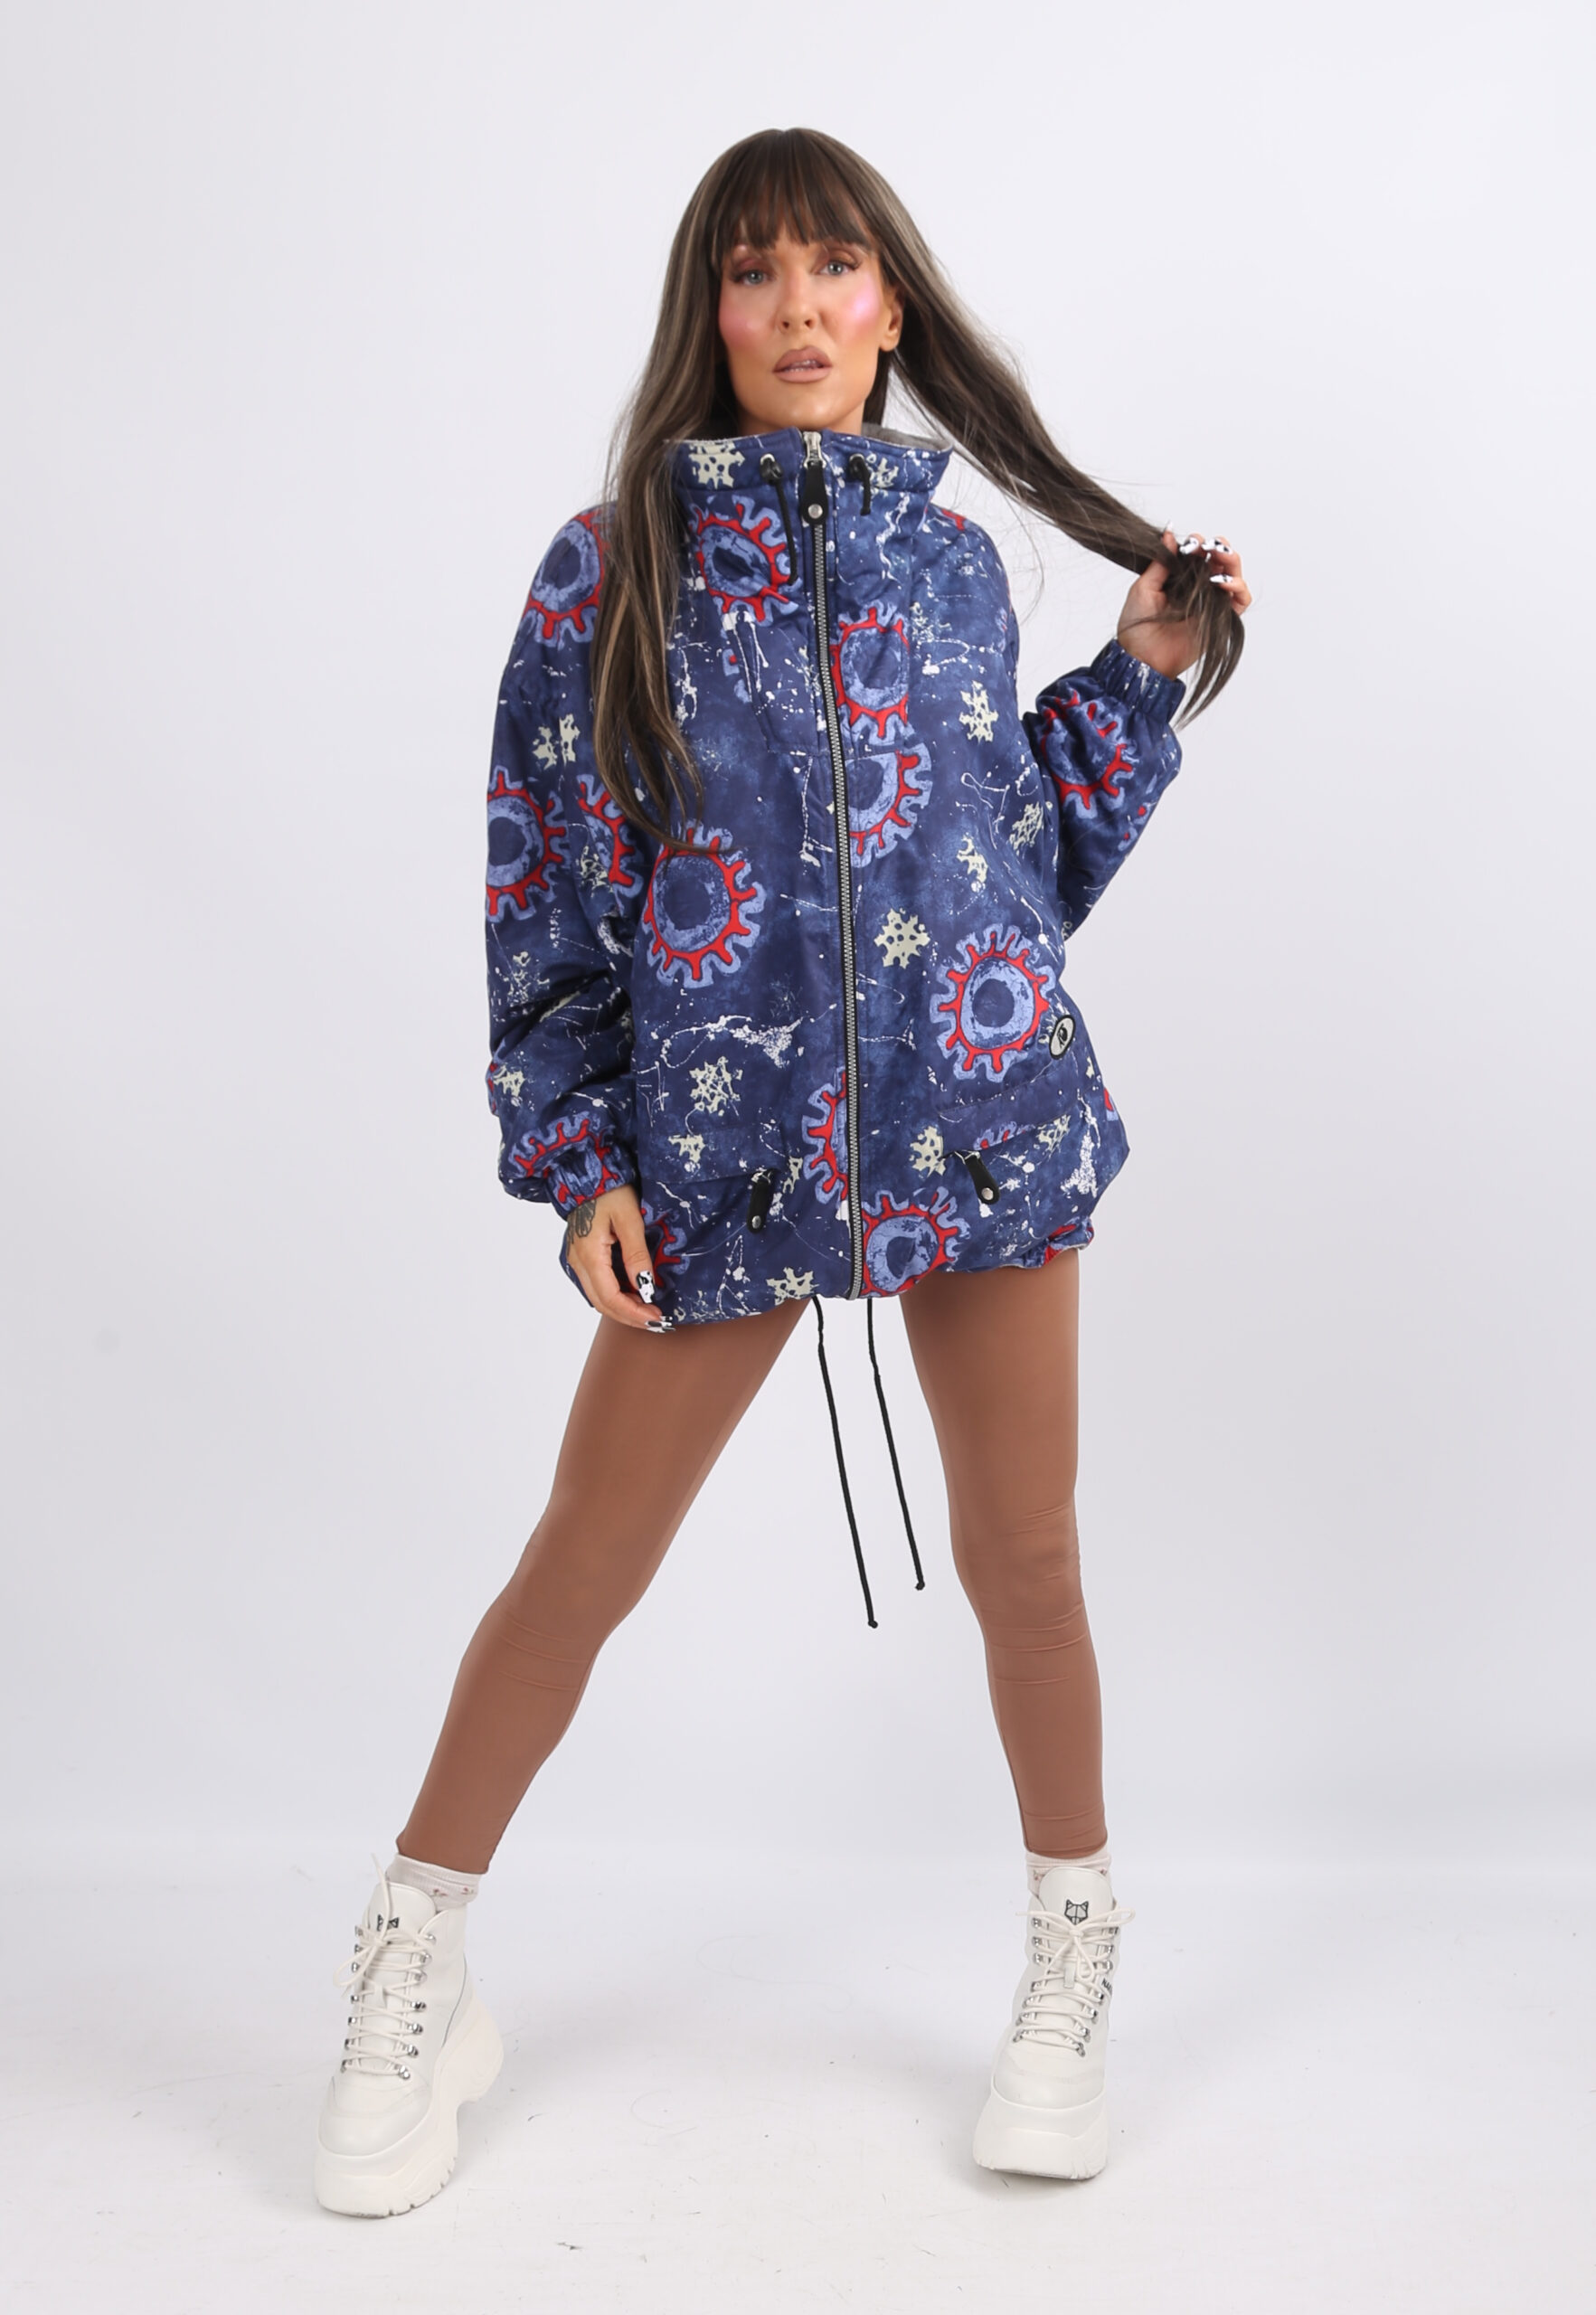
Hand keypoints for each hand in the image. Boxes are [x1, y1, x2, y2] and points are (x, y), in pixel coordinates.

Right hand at [563, 1184, 668, 1331]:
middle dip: (629, 1316)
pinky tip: (632, 1294)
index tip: (656, 1317)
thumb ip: (636, 1254)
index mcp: (589, 1254)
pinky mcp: (580, 1256)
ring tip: (647, 1309)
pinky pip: (596, 1285)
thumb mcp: (629, 1219)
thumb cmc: (609, 1191)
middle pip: (602, 1303)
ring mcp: (576, 1260)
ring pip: (597, 1297)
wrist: (587, 1174)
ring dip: (622, 1308)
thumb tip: (645, 1286)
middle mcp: (577, 1262)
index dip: (633, 1312)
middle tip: (655, 1320)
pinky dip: (614, 1295)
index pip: (610, 1297)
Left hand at [1116, 529, 1252, 677]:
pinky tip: (1224, 582)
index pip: (1197, 554)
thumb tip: (1169, 534)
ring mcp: (1210, 604)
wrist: (1142, 658)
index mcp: (1179, 579)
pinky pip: (1240, 601)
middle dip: (1219, 548)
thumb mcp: (1143, 588)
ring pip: (1233, 576)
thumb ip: (1161, 563)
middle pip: (1219, 561)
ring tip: (1222, 557)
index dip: (1198, 544)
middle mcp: (1197, 589)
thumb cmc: (1136, 628)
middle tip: (1212, 546)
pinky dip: (1239, 588)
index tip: (1193, 543)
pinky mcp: (1220, 620)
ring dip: (1232, 563)